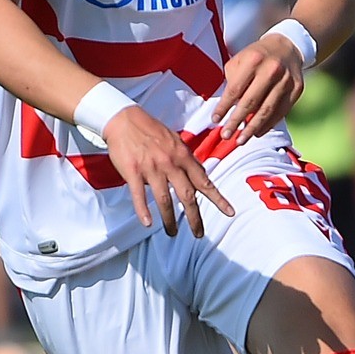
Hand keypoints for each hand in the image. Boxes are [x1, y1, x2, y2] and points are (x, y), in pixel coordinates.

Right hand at [104, 106, 233, 236]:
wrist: (124, 119)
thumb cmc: (152, 131)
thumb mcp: (176, 142)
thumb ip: (187, 161)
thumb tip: (200, 177)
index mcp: (183, 156)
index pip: (204, 181)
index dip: (218, 199)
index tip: (230, 212)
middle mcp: (171, 164)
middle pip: (187, 196)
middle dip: (195, 217)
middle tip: (199, 234)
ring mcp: (152, 168)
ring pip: (164, 200)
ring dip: (170, 219)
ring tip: (172, 232)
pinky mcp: (133, 172)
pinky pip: (139, 195)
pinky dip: (143, 210)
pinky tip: (148, 223)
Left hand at [214, 33, 304, 142]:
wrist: (287, 47)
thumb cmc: (257, 56)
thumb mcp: (240, 60)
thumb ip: (232, 81)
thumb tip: (227, 109)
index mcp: (253, 60)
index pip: (235, 89)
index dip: (224, 107)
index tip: (215, 120)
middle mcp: (271, 70)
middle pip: (251, 102)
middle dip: (236, 121)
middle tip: (226, 136)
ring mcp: (286, 80)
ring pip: (267, 110)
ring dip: (252, 128)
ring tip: (241, 140)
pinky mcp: (297, 89)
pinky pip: (281, 112)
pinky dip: (268, 124)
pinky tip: (257, 132)